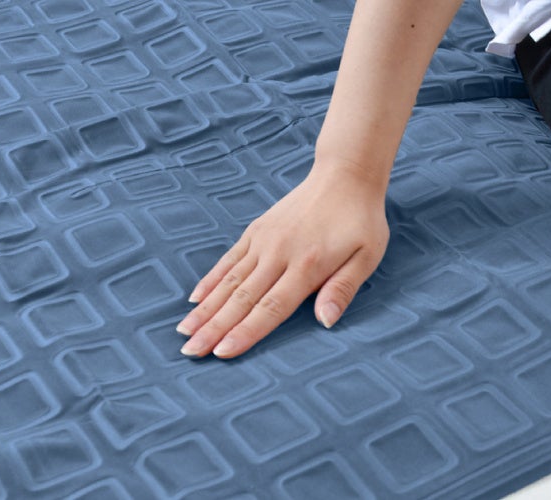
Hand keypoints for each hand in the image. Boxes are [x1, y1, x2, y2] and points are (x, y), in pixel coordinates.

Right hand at [176, 164, 389, 357]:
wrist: (345, 175)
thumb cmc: (360, 221)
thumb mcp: (366, 256)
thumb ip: (343, 289)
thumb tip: (325, 322)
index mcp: (307, 264)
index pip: (271, 307)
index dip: (246, 332)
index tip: (222, 352)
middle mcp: (279, 253)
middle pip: (242, 298)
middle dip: (214, 328)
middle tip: (190, 351)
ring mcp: (263, 241)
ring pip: (229, 281)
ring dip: (205, 309)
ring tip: (184, 331)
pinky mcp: (256, 231)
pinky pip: (228, 260)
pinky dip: (210, 280)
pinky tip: (195, 299)